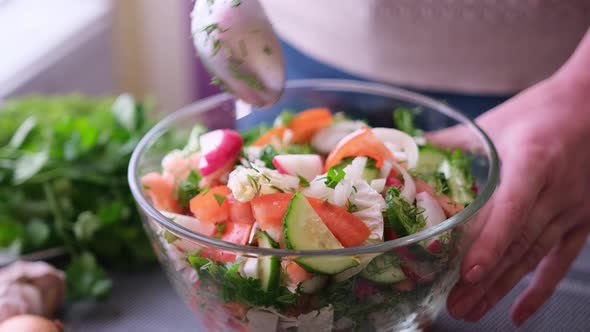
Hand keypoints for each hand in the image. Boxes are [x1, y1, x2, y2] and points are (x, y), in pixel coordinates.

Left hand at [443, 73, 589, 325]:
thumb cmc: (543, 110)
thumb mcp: (497, 121)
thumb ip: (453, 141)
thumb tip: (411, 151)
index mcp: (533, 161)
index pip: (511, 210)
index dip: (490, 244)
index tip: (467, 273)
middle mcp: (556, 190)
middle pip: (518, 242)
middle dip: (485, 278)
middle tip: (454, 305)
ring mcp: (573, 209)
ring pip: (533, 256)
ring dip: (501, 288)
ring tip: (471, 310)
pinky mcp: (583, 220)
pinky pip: (560, 261)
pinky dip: (539, 289)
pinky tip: (518, 313)